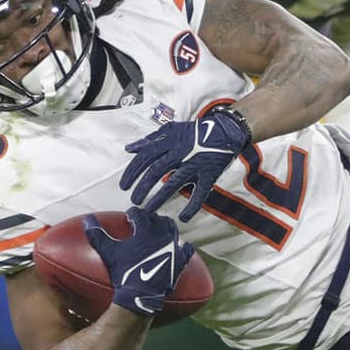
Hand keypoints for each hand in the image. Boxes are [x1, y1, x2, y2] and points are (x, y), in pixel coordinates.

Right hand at [83, 206, 194, 316]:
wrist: (141, 293)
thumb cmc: (123, 271)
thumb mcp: (108, 251)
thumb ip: (97, 233)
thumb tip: (87, 218)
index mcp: (146, 229)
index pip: (140, 213)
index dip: (133, 213)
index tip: (129, 215)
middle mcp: (162, 234)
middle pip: (158, 219)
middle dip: (150, 218)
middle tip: (143, 222)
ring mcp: (174, 247)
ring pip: (173, 229)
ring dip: (166, 227)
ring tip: (159, 230)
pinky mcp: (180, 261)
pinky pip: (186, 249)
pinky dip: (183, 246)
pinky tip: (180, 246)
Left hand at [121, 109, 251, 221]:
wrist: (226, 131)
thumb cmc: (195, 132)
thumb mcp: (171, 130)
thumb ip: (150, 140)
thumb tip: (129, 149)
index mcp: (169, 141)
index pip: (145, 157)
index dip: (132, 173)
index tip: (124, 186)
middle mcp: (181, 152)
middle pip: (156, 171)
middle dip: (142, 187)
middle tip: (134, 201)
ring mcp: (196, 164)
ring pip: (174, 183)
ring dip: (159, 198)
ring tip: (148, 210)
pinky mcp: (210, 174)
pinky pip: (200, 193)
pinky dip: (192, 206)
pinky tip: (183, 218)